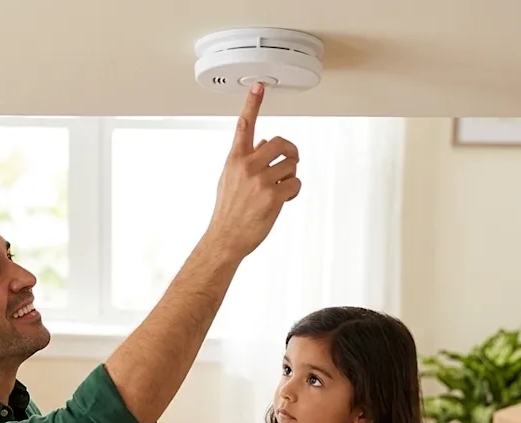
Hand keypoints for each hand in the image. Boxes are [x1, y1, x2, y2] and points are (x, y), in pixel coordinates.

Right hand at [205, 82, 301, 259]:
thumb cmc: (228, 211)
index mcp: (235, 159)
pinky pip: (295, 183)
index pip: (244, 126)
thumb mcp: (229, 180)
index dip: (252, 104)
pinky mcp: (273, 195)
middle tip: (291, 160)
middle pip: (281, 143)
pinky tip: (283, 199)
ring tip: (281, 188)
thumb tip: (265, 142)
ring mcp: (260, 180)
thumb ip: (245, 160)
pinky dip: (293, 192)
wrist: (226, 237)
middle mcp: (247, 166)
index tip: (258, 86)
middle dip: (291, 151)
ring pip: (291, 165)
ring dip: (291, 176)